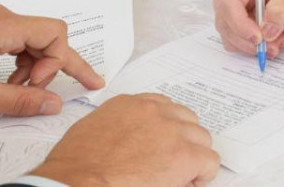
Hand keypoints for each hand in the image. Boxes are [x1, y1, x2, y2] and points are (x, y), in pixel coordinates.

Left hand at [0, 4, 102, 115]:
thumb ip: (18, 100)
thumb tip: (53, 105)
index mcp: (2, 26)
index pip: (55, 33)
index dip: (58, 63)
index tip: (37, 88)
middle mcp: (2, 16)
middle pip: (49, 35)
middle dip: (53, 65)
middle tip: (55, 91)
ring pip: (34, 39)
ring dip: (35, 66)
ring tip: (18, 89)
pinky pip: (18, 40)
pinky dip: (21, 61)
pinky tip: (8, 80)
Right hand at [29, 94, 219, 186]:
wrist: (76, 183)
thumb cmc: (74, 169)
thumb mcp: (92, 131)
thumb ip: (119, 127)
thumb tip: (131, 142)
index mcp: (129, 104)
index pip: (162, 108)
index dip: (164, 131)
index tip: (159, 146)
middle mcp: (154, 111)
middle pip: (186, 120)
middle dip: (181, 141)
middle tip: (167, 164)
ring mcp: (171, 131)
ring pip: (200, 139)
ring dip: (192, 155)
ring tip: (175, 175)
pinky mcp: (183, 155)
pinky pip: (209, 162)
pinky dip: (201, 175)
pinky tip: (186, 184)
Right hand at [212, 0, 283, 57]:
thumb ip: (282, 11)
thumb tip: (267, 32)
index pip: (228, 3)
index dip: (240, 25)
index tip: (259, 39)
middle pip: (226, 23)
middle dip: (250, 42)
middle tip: (274, 47)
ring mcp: (230, 8)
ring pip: (231, 37)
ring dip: (255, 47)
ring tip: (282, 40)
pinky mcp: (234, 23)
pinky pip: (238, 42)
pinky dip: (256, 47)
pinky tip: (276, 40)